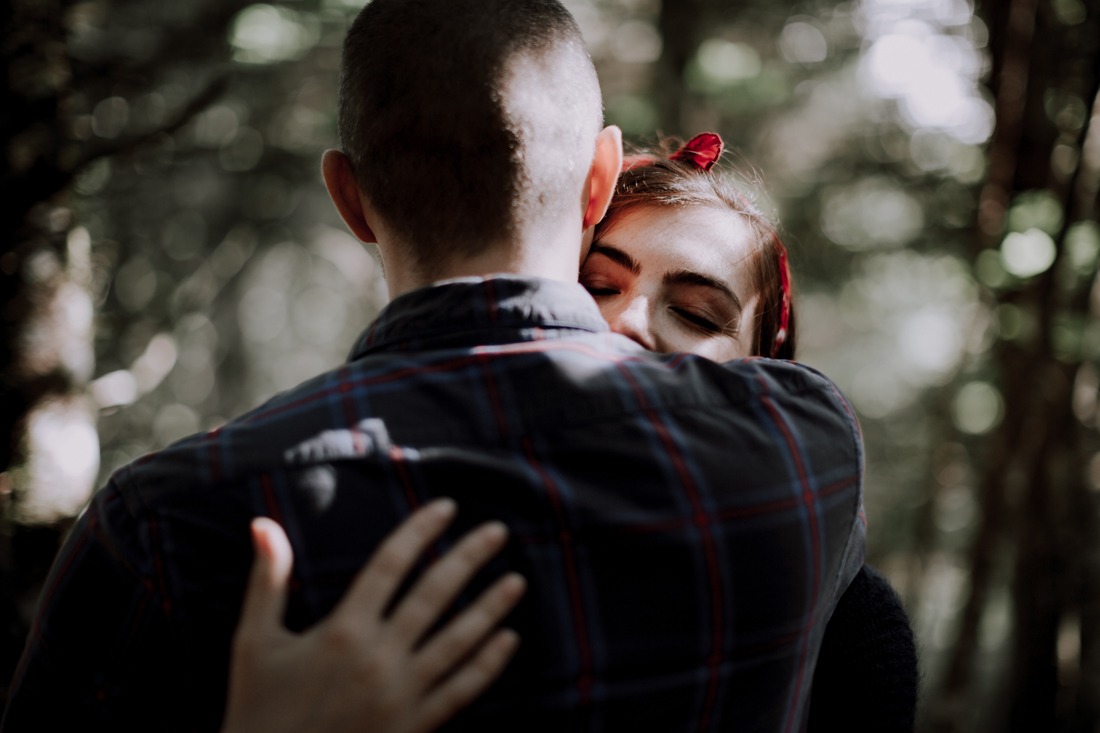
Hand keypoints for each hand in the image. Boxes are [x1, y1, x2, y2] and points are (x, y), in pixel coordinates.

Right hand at [222, 499, 525, 732]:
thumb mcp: (254, 641)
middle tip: (499, 531)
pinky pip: (461, 690)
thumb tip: (262, 521)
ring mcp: (401, 693)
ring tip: (517, 580)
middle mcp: (378, 657)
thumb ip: (267, 580)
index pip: (390, 565)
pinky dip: (488, 664)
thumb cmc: (257, 708)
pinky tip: (509, 640)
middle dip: (469, 558)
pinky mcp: (415, 726)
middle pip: (434, 595)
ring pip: (458, 641)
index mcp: (342, 630)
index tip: (447, 507)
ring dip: (491, 608)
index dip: (420, 532)